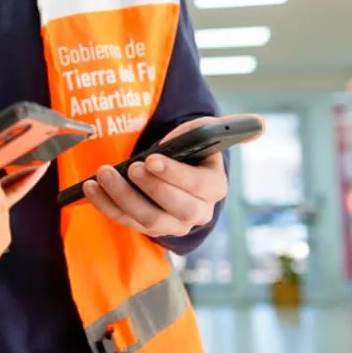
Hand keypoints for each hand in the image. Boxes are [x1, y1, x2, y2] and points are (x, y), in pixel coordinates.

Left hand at [81, 115, 259, 237]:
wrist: (177, 168)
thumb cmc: (190, 148)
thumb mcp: (205, 132)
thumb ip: (226, 128)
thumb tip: (261, 125)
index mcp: (214, 188)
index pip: (198, 187)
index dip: (174, 176)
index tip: (151, 160)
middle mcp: (196, 213)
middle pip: (174, 210)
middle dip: (148, 189)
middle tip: (128, 167)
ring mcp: (170, 225)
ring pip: (148, 220)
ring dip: (121, 198)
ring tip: (102, 175)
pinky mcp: (146, 228)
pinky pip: (125, 222)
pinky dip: (106, 206)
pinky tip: (90, 188)